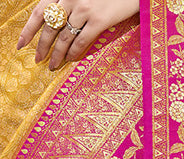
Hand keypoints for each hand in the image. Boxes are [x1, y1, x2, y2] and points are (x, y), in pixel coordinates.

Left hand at [17, 0, 138, 69]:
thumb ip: (66, 3)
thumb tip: (55, 23)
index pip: (39, 11)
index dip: (28, 30)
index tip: (21, 44)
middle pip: (50, 27)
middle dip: (42, 46)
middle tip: (38, 59)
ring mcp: (84, 9)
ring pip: (64, 36)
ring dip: (57, 54)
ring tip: (53, 65)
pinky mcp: (99, 20)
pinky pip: (82, 41)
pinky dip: (74, 52)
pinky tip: (70, 60)